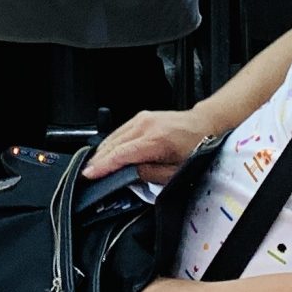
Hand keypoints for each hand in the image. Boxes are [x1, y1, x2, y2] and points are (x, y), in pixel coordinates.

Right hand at [87, 107, 209, 182]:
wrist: (205, 124)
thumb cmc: (196, 147)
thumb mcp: (177, 171)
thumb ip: (151, 174)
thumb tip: (130, 175)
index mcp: (156, 140)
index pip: (122, 154)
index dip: (104, 166)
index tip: (89, 174)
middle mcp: (146, 125)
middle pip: (113, 144)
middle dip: (98, 160)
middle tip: (87, 174)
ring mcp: (142, 119)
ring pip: (114, 136)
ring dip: (102, 152)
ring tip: (93, 166)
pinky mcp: (141, 117)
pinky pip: (120, 131)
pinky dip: (110, 143)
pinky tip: (106, 152)